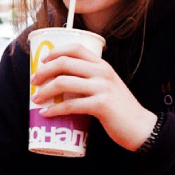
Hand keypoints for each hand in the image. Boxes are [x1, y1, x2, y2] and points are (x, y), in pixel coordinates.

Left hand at [30, 42, 155, 150]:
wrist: (141, 127)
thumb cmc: (119, 108)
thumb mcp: (107, 86)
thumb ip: (89, 80)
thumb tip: (59, 82)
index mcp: (102, 65)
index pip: (75, 48)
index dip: (55, 52)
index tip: (42, 61)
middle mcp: (102, 72)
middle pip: (64, 63)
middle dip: (43, 71)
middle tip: (33, 82)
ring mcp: (102, 88)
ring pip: (64, 83)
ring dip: (45, 91)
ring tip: (36, 99)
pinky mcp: (101, 105)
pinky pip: (71, 105)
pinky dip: (55, 110)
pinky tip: (46, 114)